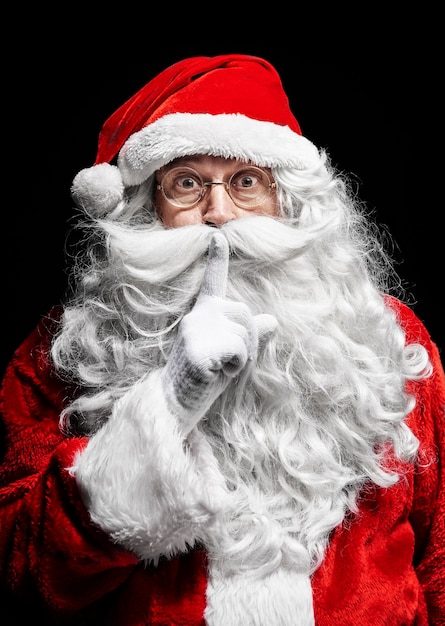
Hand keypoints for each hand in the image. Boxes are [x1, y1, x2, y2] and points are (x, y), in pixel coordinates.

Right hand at [162, 232, 276, 429]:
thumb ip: (247, 336)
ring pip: (245, 334)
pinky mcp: (199, 348)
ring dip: (242, 358)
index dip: (217, 259)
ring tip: (219, 370)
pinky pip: (239, 352)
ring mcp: (196, 329)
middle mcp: (198, 315)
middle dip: (249, 342)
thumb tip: (272, 320)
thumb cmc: (204, 379)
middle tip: (229, 364)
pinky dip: (236, 368)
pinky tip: (216, 375)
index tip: (216, 236)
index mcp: (203, 314)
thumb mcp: (231, 355)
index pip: (214, 283)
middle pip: (247, 315)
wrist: (175, 404)